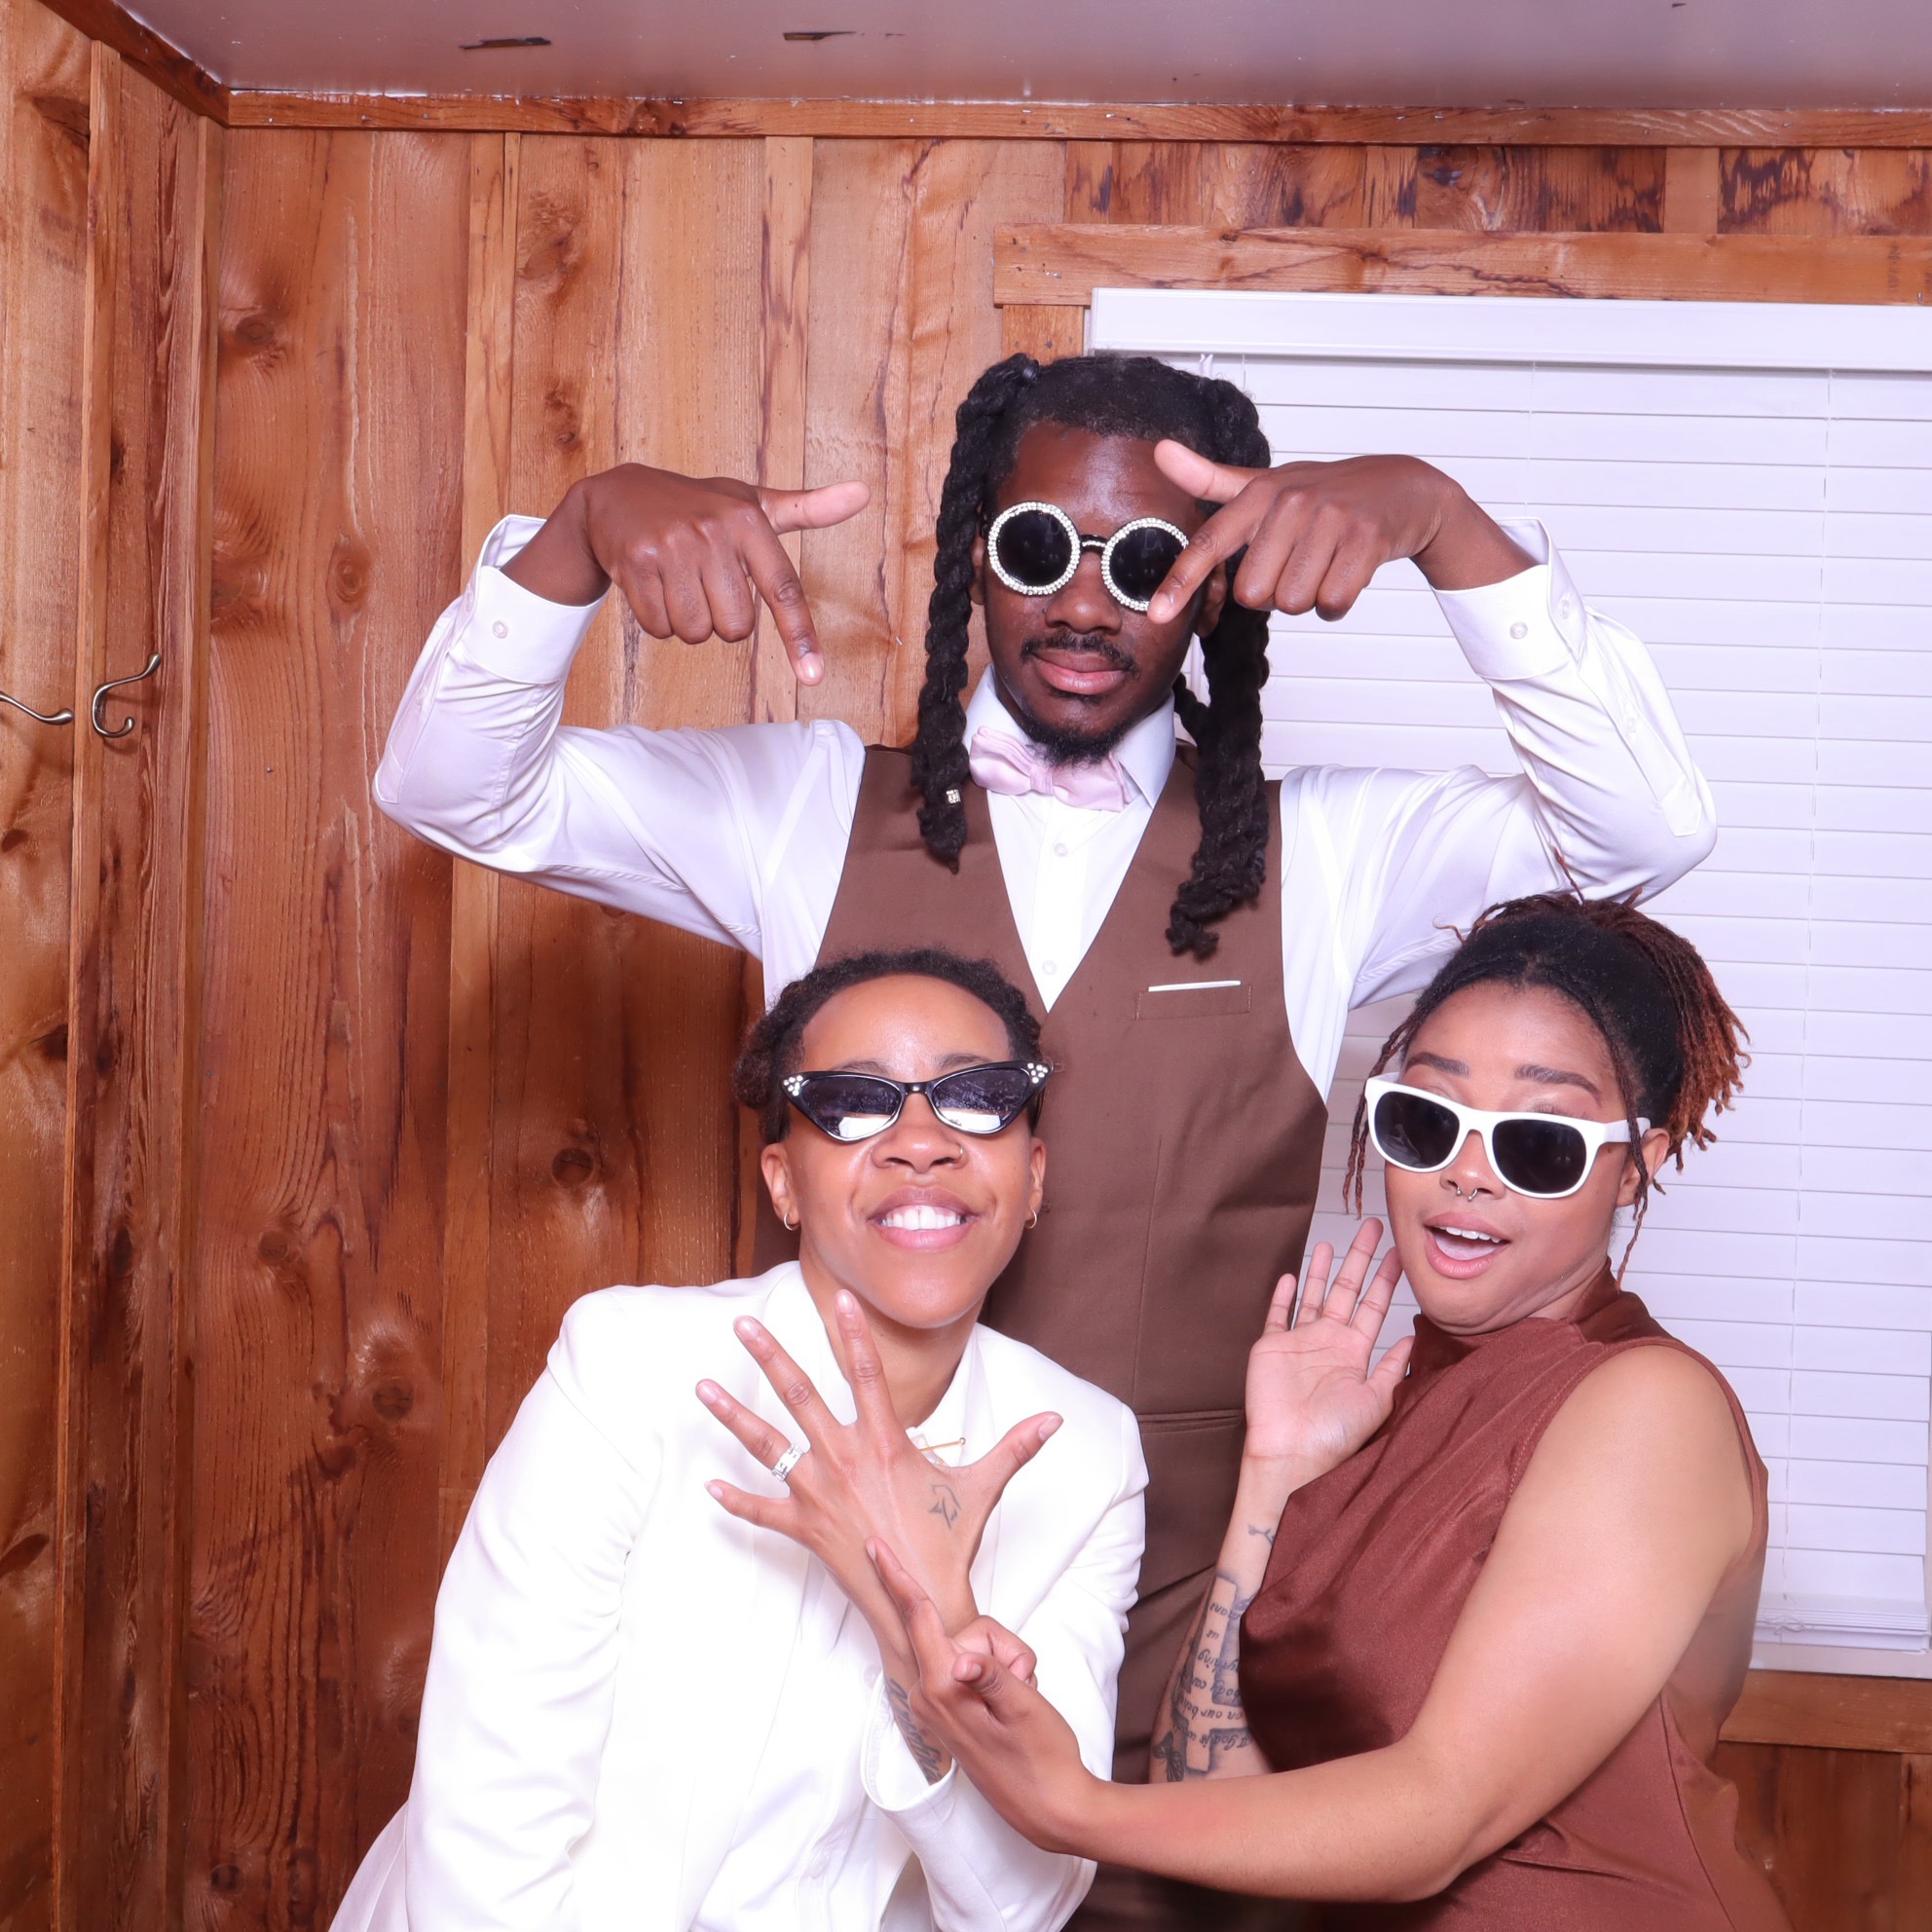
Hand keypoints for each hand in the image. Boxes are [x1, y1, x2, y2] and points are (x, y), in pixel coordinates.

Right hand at [502, 462, 869, 682]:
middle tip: (704, 585)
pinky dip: (656, 619)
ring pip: (697, 632)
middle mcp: (714, 530)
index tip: (813, 677)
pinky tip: (651, 584)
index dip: (800, 637)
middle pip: (736, 628)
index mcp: (750, 519)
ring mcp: (673, 546)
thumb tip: (863, 493)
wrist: (616, 497)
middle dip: (721, 620)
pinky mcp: (638, 563)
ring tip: (677, 582)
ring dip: (687, 622)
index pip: (784, 590)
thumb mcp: (750, 502)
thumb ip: (806, 509)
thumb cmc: (697, 506)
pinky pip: (660, 628)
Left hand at [697, 1289, 1060, 1638]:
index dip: (854, 1332)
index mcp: (886, 1444)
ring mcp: (819, 1494)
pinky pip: (764, 1512)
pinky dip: (737, 1502)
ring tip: (702, 1387)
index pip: (867, 1374)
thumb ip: (1015, 1447)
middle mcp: (845, 1461)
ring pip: (768, 1446)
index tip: (837, 1296)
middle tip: (743, 1328)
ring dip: (732, 1416)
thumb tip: (1056, 1419)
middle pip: (800, 1397)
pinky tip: (710, 1490)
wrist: (922, 1607)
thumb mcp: (981, 1489)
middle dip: (770, 1359)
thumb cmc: (949, 1544)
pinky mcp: (805, 1529)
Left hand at [870, 1539, 1099, 1854]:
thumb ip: (992, 1675)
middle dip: (996, 1643)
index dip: (897, 1578)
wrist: (1049, 1808)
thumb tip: (963, 1659)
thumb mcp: (1024, 1706)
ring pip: (965, 1651)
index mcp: (943, 1689)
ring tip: (1023, 1696)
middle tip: (1024, 1678)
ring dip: (1001, 1662)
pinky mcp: (949, 1716)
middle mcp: (930, 1697)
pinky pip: (965, 1671)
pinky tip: (1012, 1701)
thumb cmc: (1043, 1756)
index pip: (917, 1618)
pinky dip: (993, 1674)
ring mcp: (937, 1710)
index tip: (874, 1547)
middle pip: (954, 1633)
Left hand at [1147, 444, 1530, 622]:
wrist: (1402, 488)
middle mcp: (1290, 503)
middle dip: (1274, 592)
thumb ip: (1210, 479)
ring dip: (1308, 597)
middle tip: (1297, 563)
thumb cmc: (1325, 492)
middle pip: (1253, 594)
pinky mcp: (1365, 540)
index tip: (1157, 615)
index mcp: (1259, 494)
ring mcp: (1330, 519)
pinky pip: (1331, 604)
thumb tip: (1159, 451)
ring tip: (1324, 563)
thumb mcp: (1266, 483)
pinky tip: (1347, 572)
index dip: (1180, 582)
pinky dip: (1338, 602)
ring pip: (1292, 603)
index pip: (1210, 544)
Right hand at [1242, 1223, 1412, 1485]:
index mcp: (1355, 1353)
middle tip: (1371, 1228)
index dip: (1386, 1280)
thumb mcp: (1376, 1400)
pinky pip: (1277, 1315)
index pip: (1374, 1307)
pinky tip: (1289, 1276)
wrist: (1292, 1451)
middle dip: (1359, 1259)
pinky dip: (1282, 1296)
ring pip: (1312, 1296)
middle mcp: (1329, 1342)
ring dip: (1320, 1270)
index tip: (1400, 1254)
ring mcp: (1300, 1343)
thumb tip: (1412, 1338)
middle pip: (1346, 1291)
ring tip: (1329, 1242)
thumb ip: (1392, 1367)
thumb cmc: (1335, 1434)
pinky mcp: (1271, 1347)